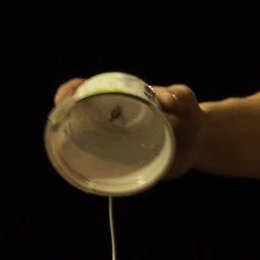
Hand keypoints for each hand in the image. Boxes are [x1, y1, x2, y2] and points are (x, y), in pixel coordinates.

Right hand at [52, 76, 204, 178]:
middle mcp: (114, 116)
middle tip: (61, 118)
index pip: (89, 88)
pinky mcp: (122, 161)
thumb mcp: (188, 104)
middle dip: (65, 111)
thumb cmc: (189, 118)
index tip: (64, 97)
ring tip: (63, 145)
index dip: (71, 90)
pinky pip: (98, 161)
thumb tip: (167, 98)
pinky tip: (80, 171)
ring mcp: (115, 139)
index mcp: (124, 98)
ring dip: (71, 139)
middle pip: (79, 110)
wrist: (198, 144)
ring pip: (84, 136)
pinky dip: (87, 164)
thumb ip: (183, 97)